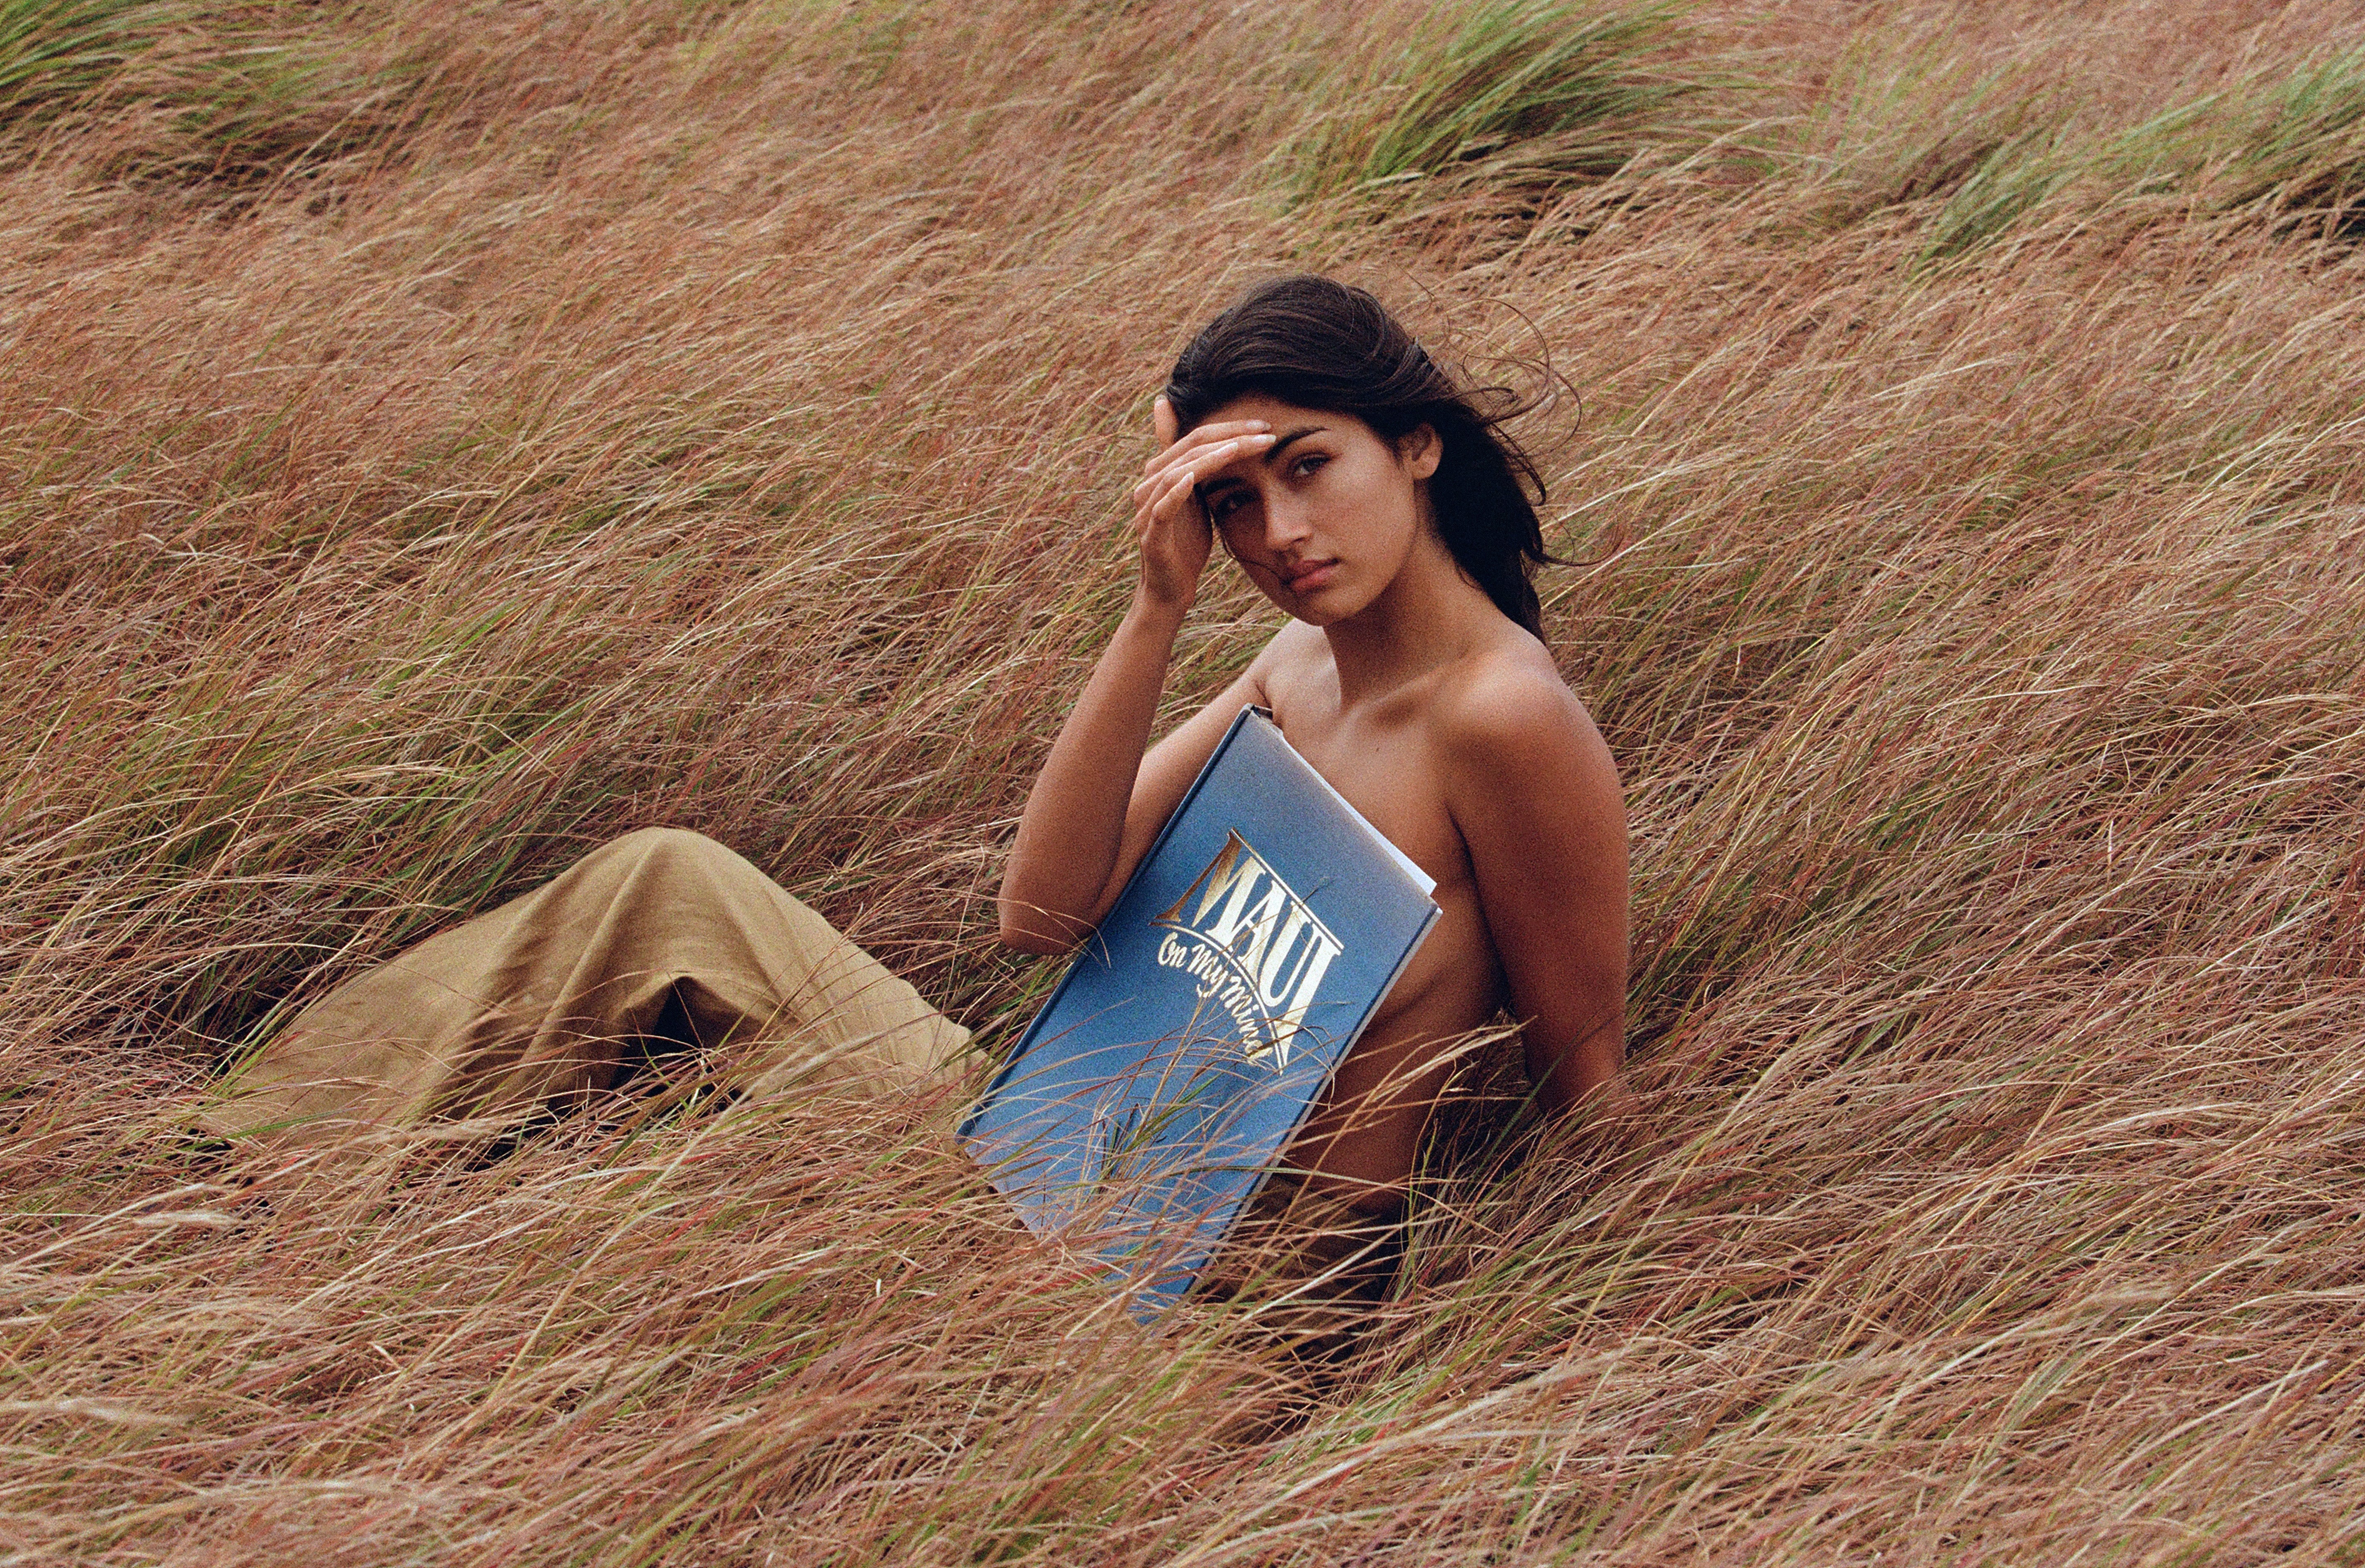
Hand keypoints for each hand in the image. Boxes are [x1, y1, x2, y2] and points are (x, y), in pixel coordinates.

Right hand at [1127, 395, 1274, 613]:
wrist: (1171, 589)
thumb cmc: (1185, 544)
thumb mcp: (1197, 502)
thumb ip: (1202, 472)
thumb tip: (1223, 443)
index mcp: (1162, 473)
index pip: (1197, 438)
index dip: (1229, 427)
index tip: (1264, 425)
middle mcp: (1149, 484)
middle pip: (1189, 448)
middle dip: (1229, 436)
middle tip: (1264, 432)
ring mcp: (1146, 509)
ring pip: (1175, 472)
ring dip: (1209, 459)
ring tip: (1239, 448)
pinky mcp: (1151, 535)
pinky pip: (1161, 508)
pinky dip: (1174, 492)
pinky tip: (1191, 478)